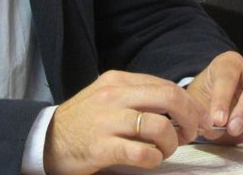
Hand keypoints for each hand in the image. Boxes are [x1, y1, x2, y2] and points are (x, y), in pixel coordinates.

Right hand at [43, 70, 209, 174]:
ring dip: (171, 143)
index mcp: (118, 81)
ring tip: (166, 151)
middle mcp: (114, 96)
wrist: (46, 140)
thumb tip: (175, 105)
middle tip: (190, 134)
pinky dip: (154, 159)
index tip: (196, 119)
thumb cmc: (82, 121)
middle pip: (168, 98)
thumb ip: (136, 95)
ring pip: (159, 127)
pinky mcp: (102, 147)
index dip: (188, 103)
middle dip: (189, 118)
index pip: (165, 85)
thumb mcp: (107, 97)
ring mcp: (107, 121)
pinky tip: (151, 161)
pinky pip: (142, 153)